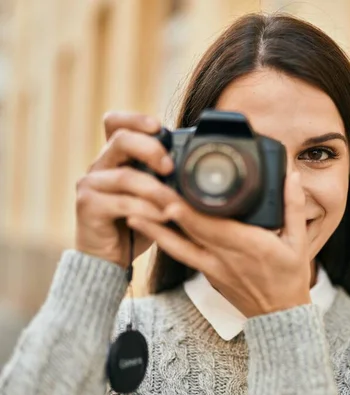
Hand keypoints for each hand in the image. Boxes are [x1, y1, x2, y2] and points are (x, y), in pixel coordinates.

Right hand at [75, 112, 179, 267]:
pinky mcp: (88, 206)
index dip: (135, 119)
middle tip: (170, 166)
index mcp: (116, 157)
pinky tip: (163, 216)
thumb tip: (200, 164)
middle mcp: (100, 165)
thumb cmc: (138, 223)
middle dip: (150, 149)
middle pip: (120, 139)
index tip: (159, 127)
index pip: (115, 123)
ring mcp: (90, 185)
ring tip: (174, 202)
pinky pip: (121, 203)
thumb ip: (167, 177)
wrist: (110, 259)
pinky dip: (147, 210)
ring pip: (124, 175)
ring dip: (155, 189)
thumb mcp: (157, 195)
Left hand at [126, 171, 311, 316]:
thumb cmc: (289, 277)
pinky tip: (151, 228)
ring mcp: (212, 268)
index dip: (190, 214)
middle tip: (145, 187)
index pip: (213, 227)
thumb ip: (293, 207)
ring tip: (132, 212)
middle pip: (189, 230)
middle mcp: (225, 257)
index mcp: (249, 246)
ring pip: (178, 246)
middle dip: (165, 209)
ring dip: (155, 229)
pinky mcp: (206, 274)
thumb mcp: (298, 242)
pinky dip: (166, 241)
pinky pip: (182, 255)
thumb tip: (291, 176)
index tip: (171, 197)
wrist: (279, 315)